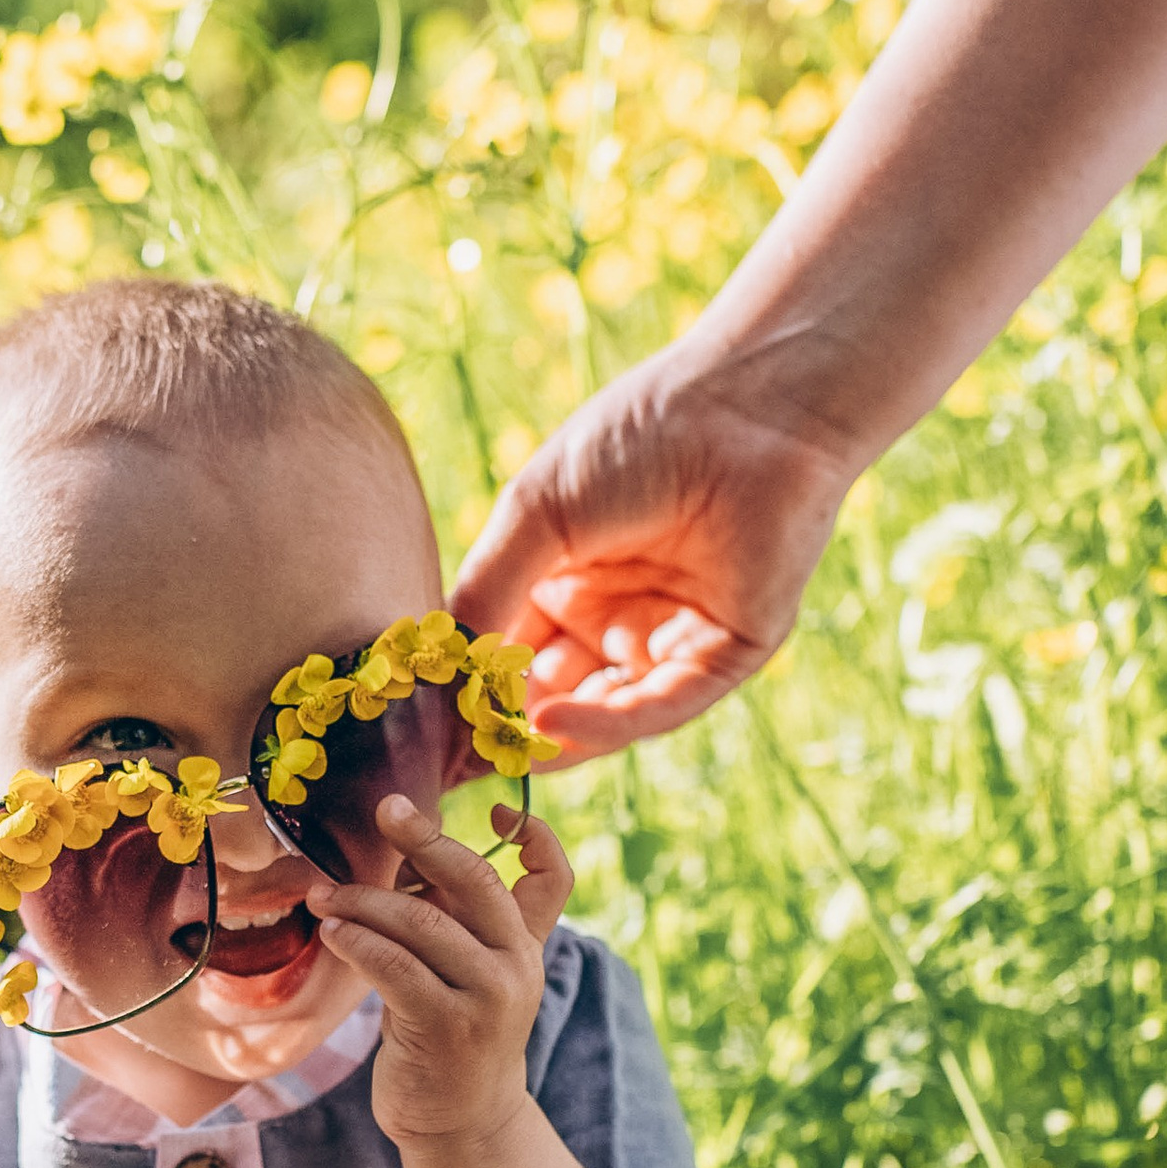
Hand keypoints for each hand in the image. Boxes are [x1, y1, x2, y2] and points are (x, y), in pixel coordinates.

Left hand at [310, 795, 571, 1153]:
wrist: (463, 1123)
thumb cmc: (449, 1035)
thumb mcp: (462, 975)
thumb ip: (448, 922)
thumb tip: (400, 863)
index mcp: (525, 945)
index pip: (552, 879)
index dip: (536, 837)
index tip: (500, 809)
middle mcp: (516, 965)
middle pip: (476, 879)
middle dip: (426, 838)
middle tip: (385, 809)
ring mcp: (487, 997)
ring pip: (420, 922)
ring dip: (362, 901)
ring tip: (323, 896)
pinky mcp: (447, 1026)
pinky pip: (395, 966)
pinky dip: (358, 942)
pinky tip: (332, 933)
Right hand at [452, 350, 857, 761]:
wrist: (748, 404)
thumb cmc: (638, 436)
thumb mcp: (536, 514)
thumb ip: (486, 594)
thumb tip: (436, 672)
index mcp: (567, 577)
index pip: (507, 652)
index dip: (467, 689)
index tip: (418, 730)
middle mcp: (617, 615)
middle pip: (551, 693)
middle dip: (504, 728)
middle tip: (450, 762)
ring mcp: (671, 639)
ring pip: (602, 712)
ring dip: (548, 738)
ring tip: (494, 752)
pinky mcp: (725, 654)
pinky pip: (659, 705)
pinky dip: (604, 725)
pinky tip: (549, 726)